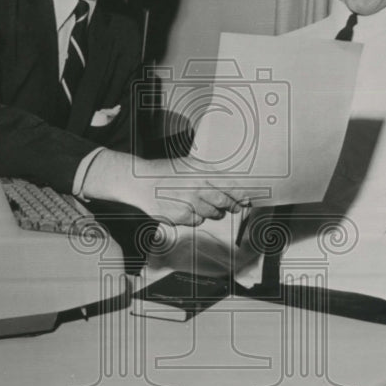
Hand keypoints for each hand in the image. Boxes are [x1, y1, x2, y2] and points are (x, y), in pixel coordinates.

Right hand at [82, 150, 249, 225]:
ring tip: (204, 206)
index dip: (241, 195)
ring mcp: (190, 202)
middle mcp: (198, 186)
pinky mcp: (182, 216)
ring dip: (214, 213)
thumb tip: (230, 183)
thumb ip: (209, 172)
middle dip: (232, 206)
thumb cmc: (164, 172)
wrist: (139, 183)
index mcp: (201, 171)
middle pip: (224, 201)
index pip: (230, 185)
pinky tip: (188, 209)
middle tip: (235, 207)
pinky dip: (197, 218)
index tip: (246, 199)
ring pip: (213, 214)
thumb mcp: (188, 164)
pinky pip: (198, 221)